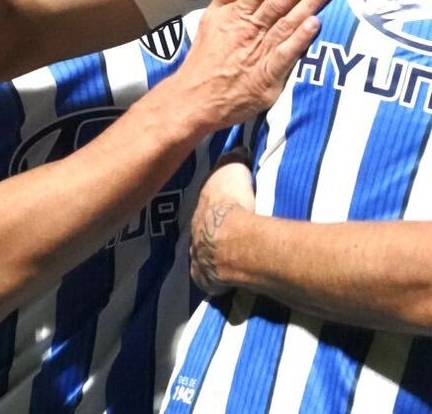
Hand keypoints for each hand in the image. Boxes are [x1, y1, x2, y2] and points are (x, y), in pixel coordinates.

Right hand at [168, 0, 333, 131]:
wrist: (195, 99)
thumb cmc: (205, 58)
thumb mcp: (209, 20)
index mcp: (235, 16)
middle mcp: (249, 31)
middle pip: (278, 3)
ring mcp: (259, 53)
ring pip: (286, 24)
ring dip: (308, 5)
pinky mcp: (268, 77)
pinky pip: (286, 54)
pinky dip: (300, 39)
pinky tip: (315, 24)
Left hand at [191, 150, 255, 293]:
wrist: (233, 238)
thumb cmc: (233, 200)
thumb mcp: (234, 167)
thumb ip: (234, 159)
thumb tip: (238, 150)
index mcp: (200, 206)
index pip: (205, 204)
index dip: (215, 205)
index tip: (225, 205)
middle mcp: (193, 232)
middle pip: (202, 230)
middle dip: (212, 231)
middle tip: (230, 232)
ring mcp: (197, 258)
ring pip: (204, 255)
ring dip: (214, 255)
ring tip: (232, 256)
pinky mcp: (205, 281)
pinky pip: (211, 280)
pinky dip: (218, 279)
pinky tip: (230, 278)